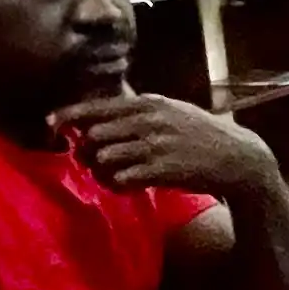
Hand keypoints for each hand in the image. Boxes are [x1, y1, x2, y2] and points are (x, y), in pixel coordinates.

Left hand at [53, 92, 278, 195]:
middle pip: (94, 134)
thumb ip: (138, 111)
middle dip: (85, 150)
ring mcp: (155, 146)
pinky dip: (117, 185)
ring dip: (100, 170)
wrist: (238, 159)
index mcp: (149, 103)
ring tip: (111, 175)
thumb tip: (102, 112)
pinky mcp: (162, 171)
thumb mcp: (171, 111)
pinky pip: (120, 179)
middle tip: (90, 160)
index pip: (96, 107)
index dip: (67, 115)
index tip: (50, 124)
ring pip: (102, 158)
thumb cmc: (201, 135)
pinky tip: (128, 186)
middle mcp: (149, 121)